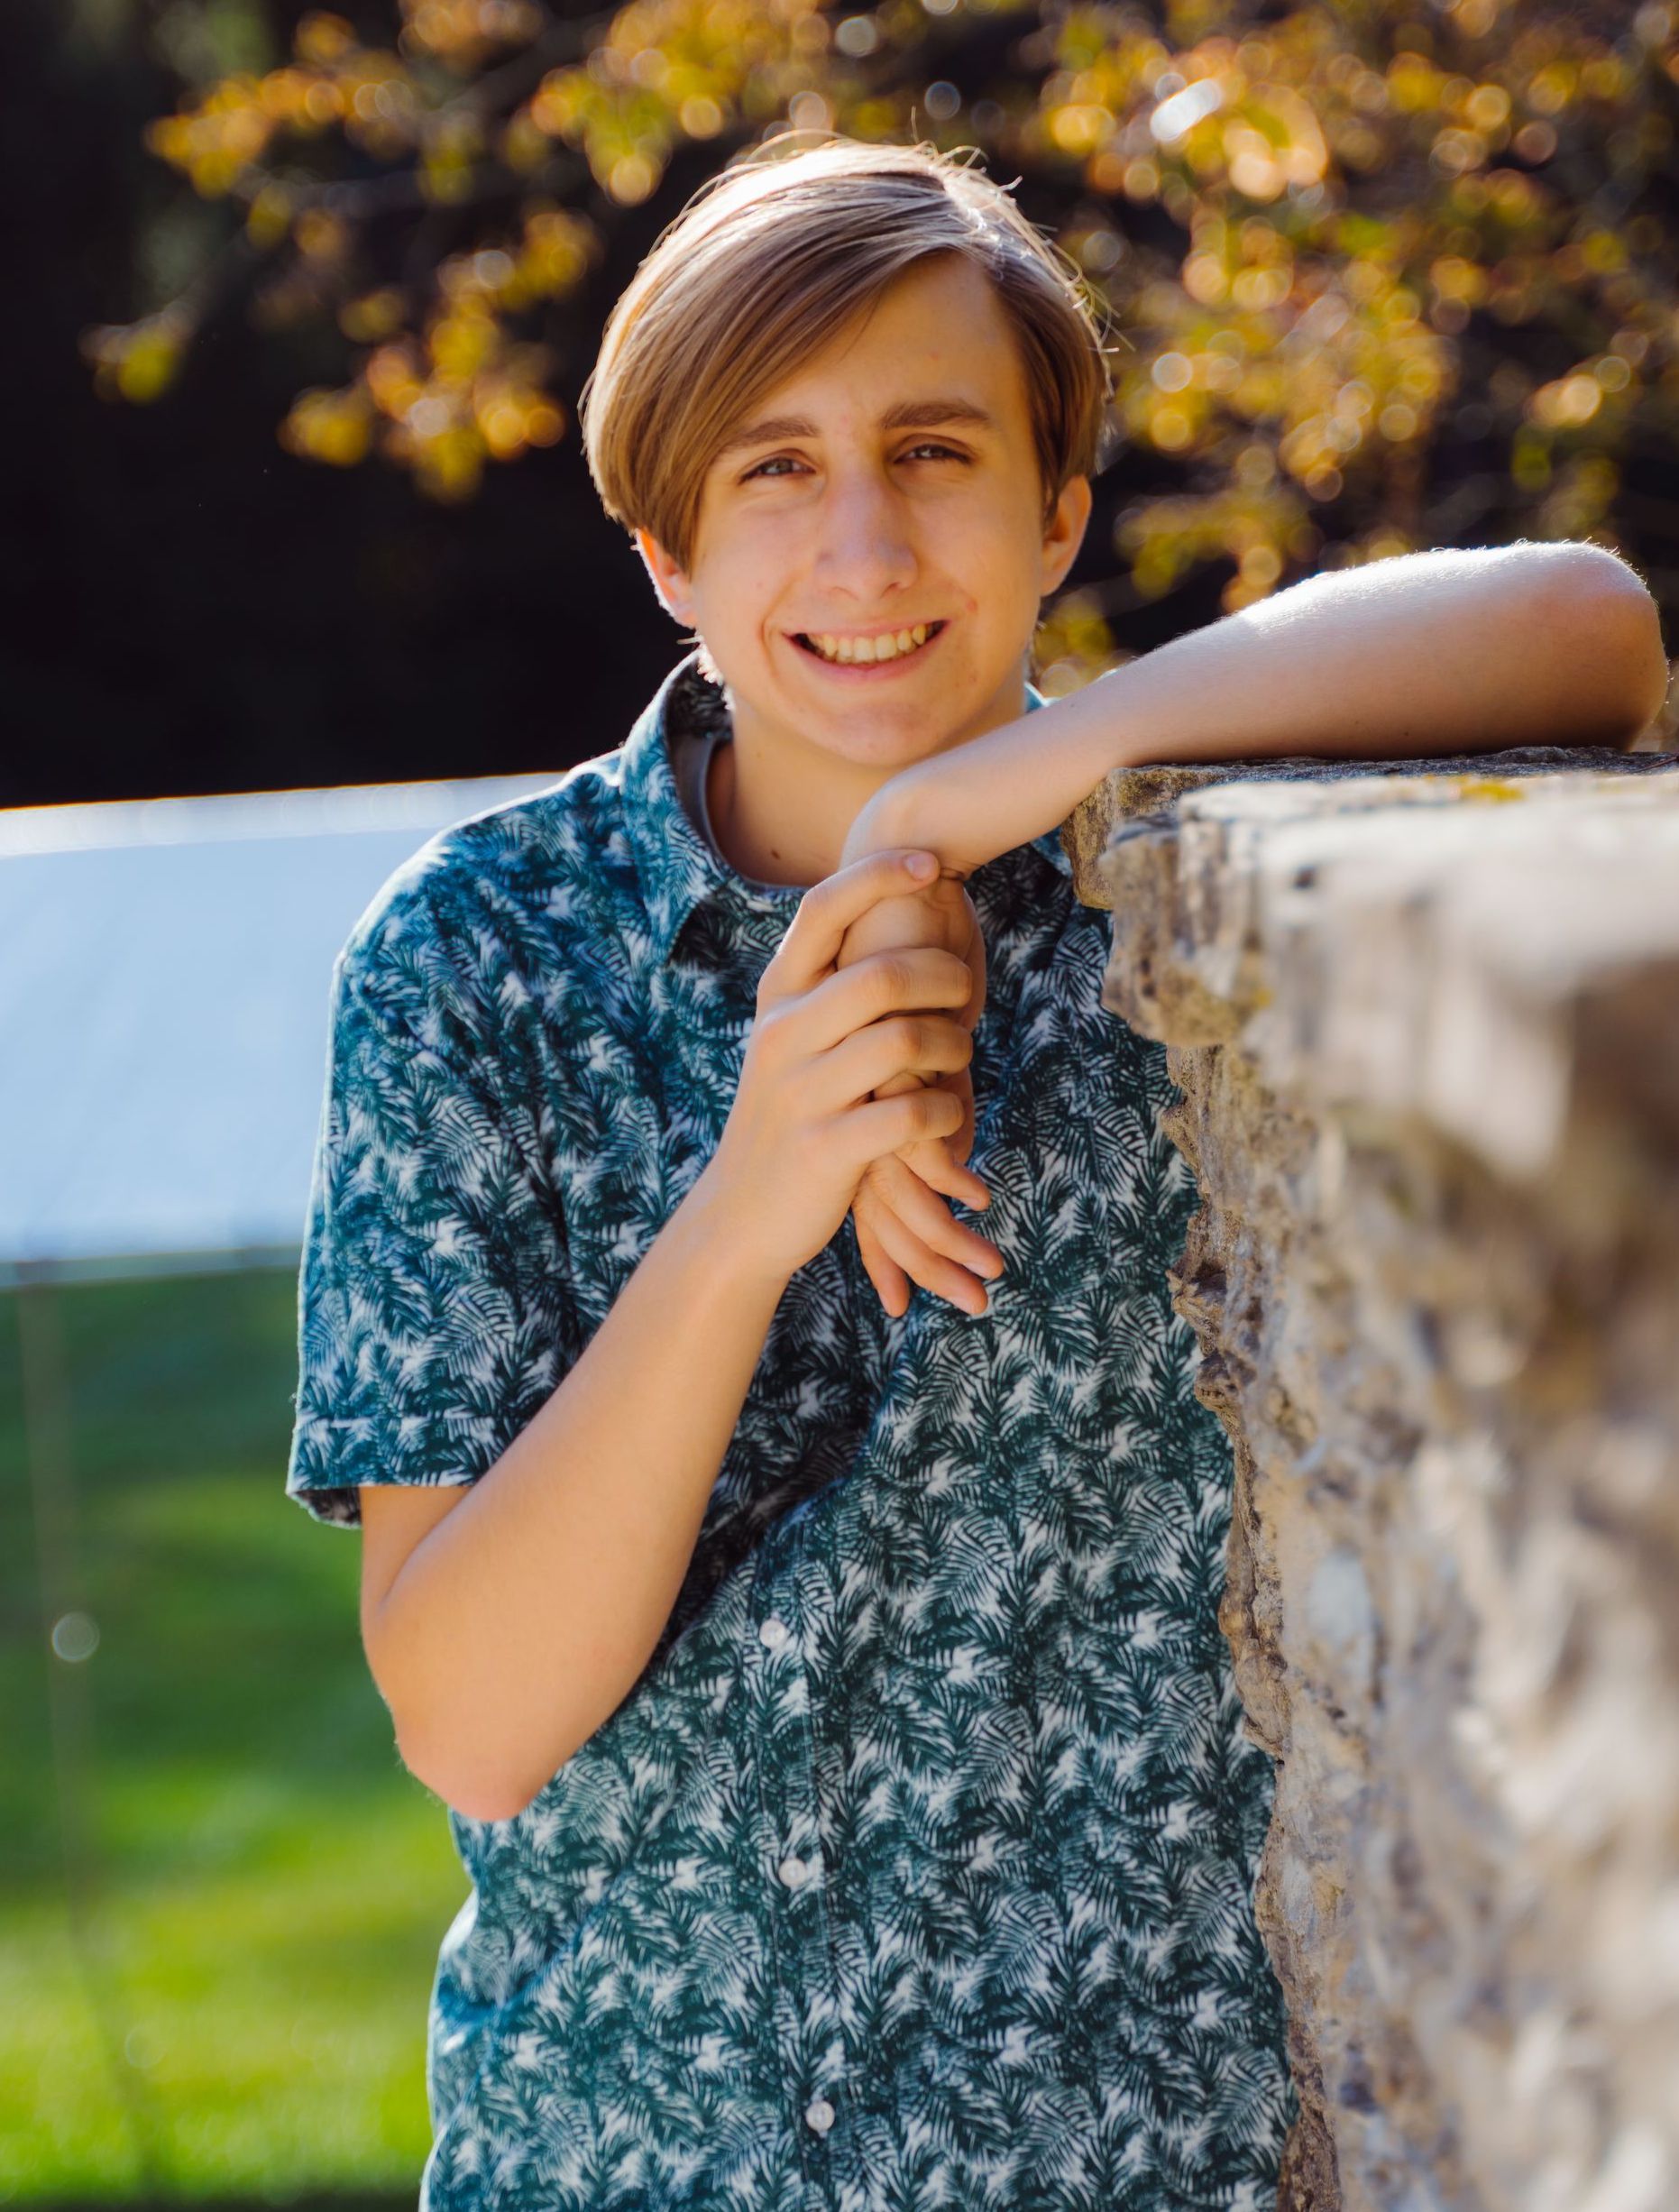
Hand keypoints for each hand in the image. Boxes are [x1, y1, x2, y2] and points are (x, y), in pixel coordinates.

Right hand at [703, 849, 980, 1288]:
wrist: (739, 1216)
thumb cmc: (790, 1115)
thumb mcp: (792, 1042)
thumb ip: (831, 988)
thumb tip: (896, 913)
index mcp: (776, 999)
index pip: (823, 910)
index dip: (879, 874)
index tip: (933, 862)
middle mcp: (781, 1036)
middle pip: (882, 975)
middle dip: (945, 977)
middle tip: (968, 994)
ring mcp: (801, 1094)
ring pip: (904, 1041)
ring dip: (953, 1047)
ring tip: (958, 1057)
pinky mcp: (825, 1150)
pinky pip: (910, 1115)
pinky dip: (946, 1113)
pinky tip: (946, 1118)